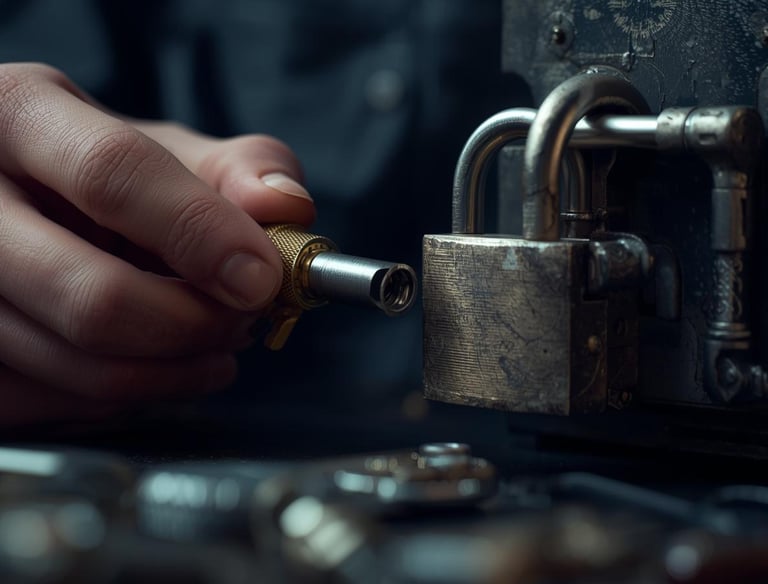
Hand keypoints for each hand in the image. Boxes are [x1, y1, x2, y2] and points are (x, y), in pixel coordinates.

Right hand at [0, 63, 314, 426]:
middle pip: (92, 294)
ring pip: (74, 362)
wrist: (15, 195)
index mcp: (19, 116)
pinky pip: (52, 400)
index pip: (113, 176)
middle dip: (193, 324)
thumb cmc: (95, 170)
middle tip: (241, 320)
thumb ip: (233, 169)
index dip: (200, 234)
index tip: (260, 278)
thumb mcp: (159, 148)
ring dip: (171, 371)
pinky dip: (125, 395)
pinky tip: (155, 367)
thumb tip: (287, 205)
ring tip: (216, 346)